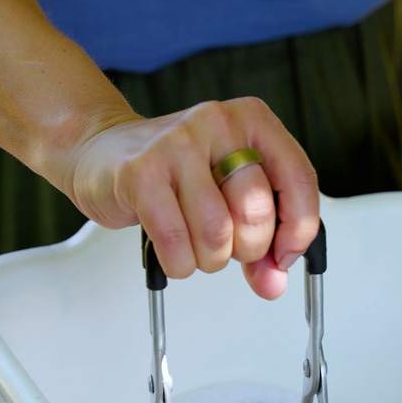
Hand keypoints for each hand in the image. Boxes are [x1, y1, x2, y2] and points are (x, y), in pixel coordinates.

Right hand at [63, 97, 319, 299]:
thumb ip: (262, 239)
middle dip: (247, 248)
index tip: (284, 255)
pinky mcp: (141, 172)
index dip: (298, 230)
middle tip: (228, 245)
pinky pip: (176, 242)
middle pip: (256, 211)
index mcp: (253, 121)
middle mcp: (218, 124)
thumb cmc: (174, 171)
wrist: (102, 150)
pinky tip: (173, 250)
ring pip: (216, 233)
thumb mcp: (229, 192)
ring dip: (209, 259)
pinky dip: (179, 263)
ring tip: (195, 244)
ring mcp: (177, 145)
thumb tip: (275, 281)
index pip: (300, 179)